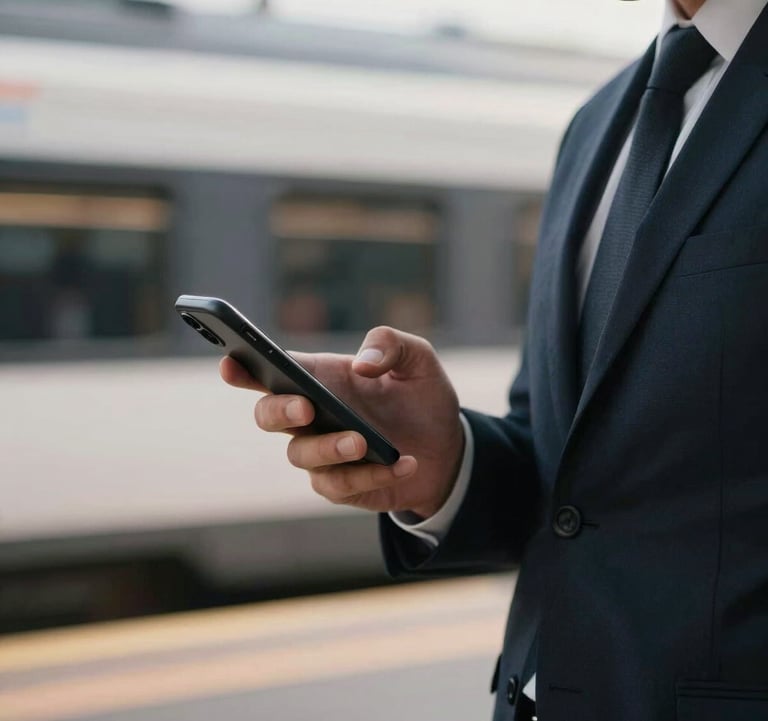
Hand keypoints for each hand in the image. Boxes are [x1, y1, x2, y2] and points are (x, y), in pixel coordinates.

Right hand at [220, 326, 463, 518]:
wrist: (447, 447)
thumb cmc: (421, 397)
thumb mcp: (417, 360)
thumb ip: (391, 344)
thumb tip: (361, 365)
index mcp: (321, 378)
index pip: (271, 370)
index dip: (243, 368)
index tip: (230, 364)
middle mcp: (312, 415)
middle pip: (268, 415)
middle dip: (280, 410)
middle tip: (307, 408)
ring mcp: (322, 452)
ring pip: (300, 454)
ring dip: (329, 448)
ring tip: (363, 442)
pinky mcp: (341, 485)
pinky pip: (339, 484)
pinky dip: (372, 474)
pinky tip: (404, 463)